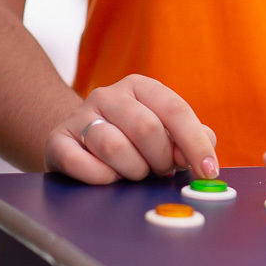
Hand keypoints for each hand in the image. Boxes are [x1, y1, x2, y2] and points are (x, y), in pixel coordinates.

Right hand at [43, 75, 217, 183]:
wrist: (79, 144)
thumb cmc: (134, 141)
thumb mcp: (167, 133)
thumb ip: (193, 140)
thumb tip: (206, 159)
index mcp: (141, 87)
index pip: (176, 110)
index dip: (196, 145)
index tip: (208, 172)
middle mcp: (108, 95)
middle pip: (147, 129)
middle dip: (161, 160)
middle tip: (160, 170)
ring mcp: (79, 117)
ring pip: (116, 148)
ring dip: (134, 170)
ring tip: (134, 172)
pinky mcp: (57, 141)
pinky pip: (83, 164)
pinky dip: (102, 178)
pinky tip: (108, 176)